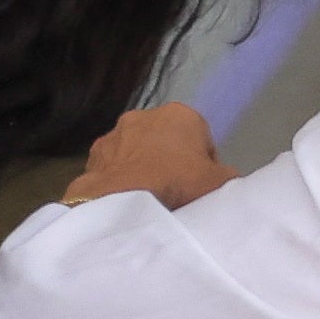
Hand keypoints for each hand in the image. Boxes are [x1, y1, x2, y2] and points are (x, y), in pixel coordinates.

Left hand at [68, 104, 227, 210]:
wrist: (124, 204)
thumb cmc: (178, 186)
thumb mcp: (220, 184)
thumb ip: (227, 176)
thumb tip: (224, 177)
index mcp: (181, 114)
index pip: (200, 137)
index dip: (203, 164)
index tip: (200, 186)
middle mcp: (144, 115)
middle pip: (164, 141)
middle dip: (169, 161)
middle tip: (175, 193)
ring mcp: (114, 134)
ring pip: (135, 151)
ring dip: (141, 168)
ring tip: (147, 199)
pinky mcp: (92, 156)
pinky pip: (112, 167)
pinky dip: (118, 180)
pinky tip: (125, 201)